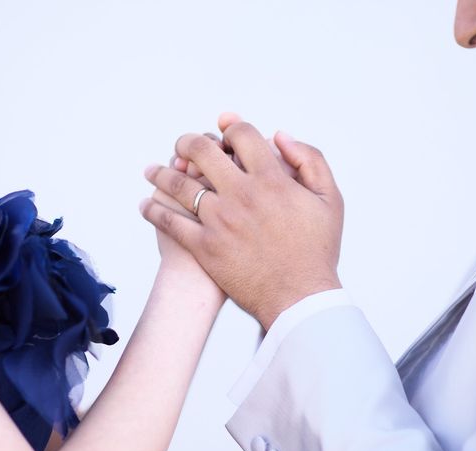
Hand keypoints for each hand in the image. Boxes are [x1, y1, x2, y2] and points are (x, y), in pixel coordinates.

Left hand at [140, 119, 342, 329]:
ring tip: (152, 171)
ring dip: (162, 173)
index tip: (222, 132)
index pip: (241, 135)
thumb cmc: (317, 250)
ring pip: (179, 185)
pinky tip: (146, 205)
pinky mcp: (204, 246)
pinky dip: (153, 211)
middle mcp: (241, 194)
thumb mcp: (329, 199)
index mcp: (271, 179)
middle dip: (188, 143)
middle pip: (202, 152)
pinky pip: (170, 222)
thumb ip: (310, 160)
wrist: (300, 298)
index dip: (230, 127)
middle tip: (182, 146)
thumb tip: (279, 136)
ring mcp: (219, 220)